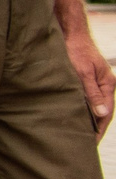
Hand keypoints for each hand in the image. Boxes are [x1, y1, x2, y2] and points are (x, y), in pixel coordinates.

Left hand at [68, 24, 114, 138]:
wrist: (70, 33)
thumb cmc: (75, 50)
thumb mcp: (82, 73)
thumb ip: (92, 93)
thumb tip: (102, 113)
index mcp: (108, 85)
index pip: (106, 113)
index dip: (98, 130)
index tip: (90, 144)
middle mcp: (104, 85)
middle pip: (101, 112)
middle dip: (94, 129)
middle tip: (84, 146)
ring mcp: (96, 82)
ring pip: (93, 106)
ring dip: (87, 120)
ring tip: (78, 136)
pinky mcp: (85, 79)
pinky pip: (86, 99)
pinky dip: (81, 109)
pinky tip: (73, 117)